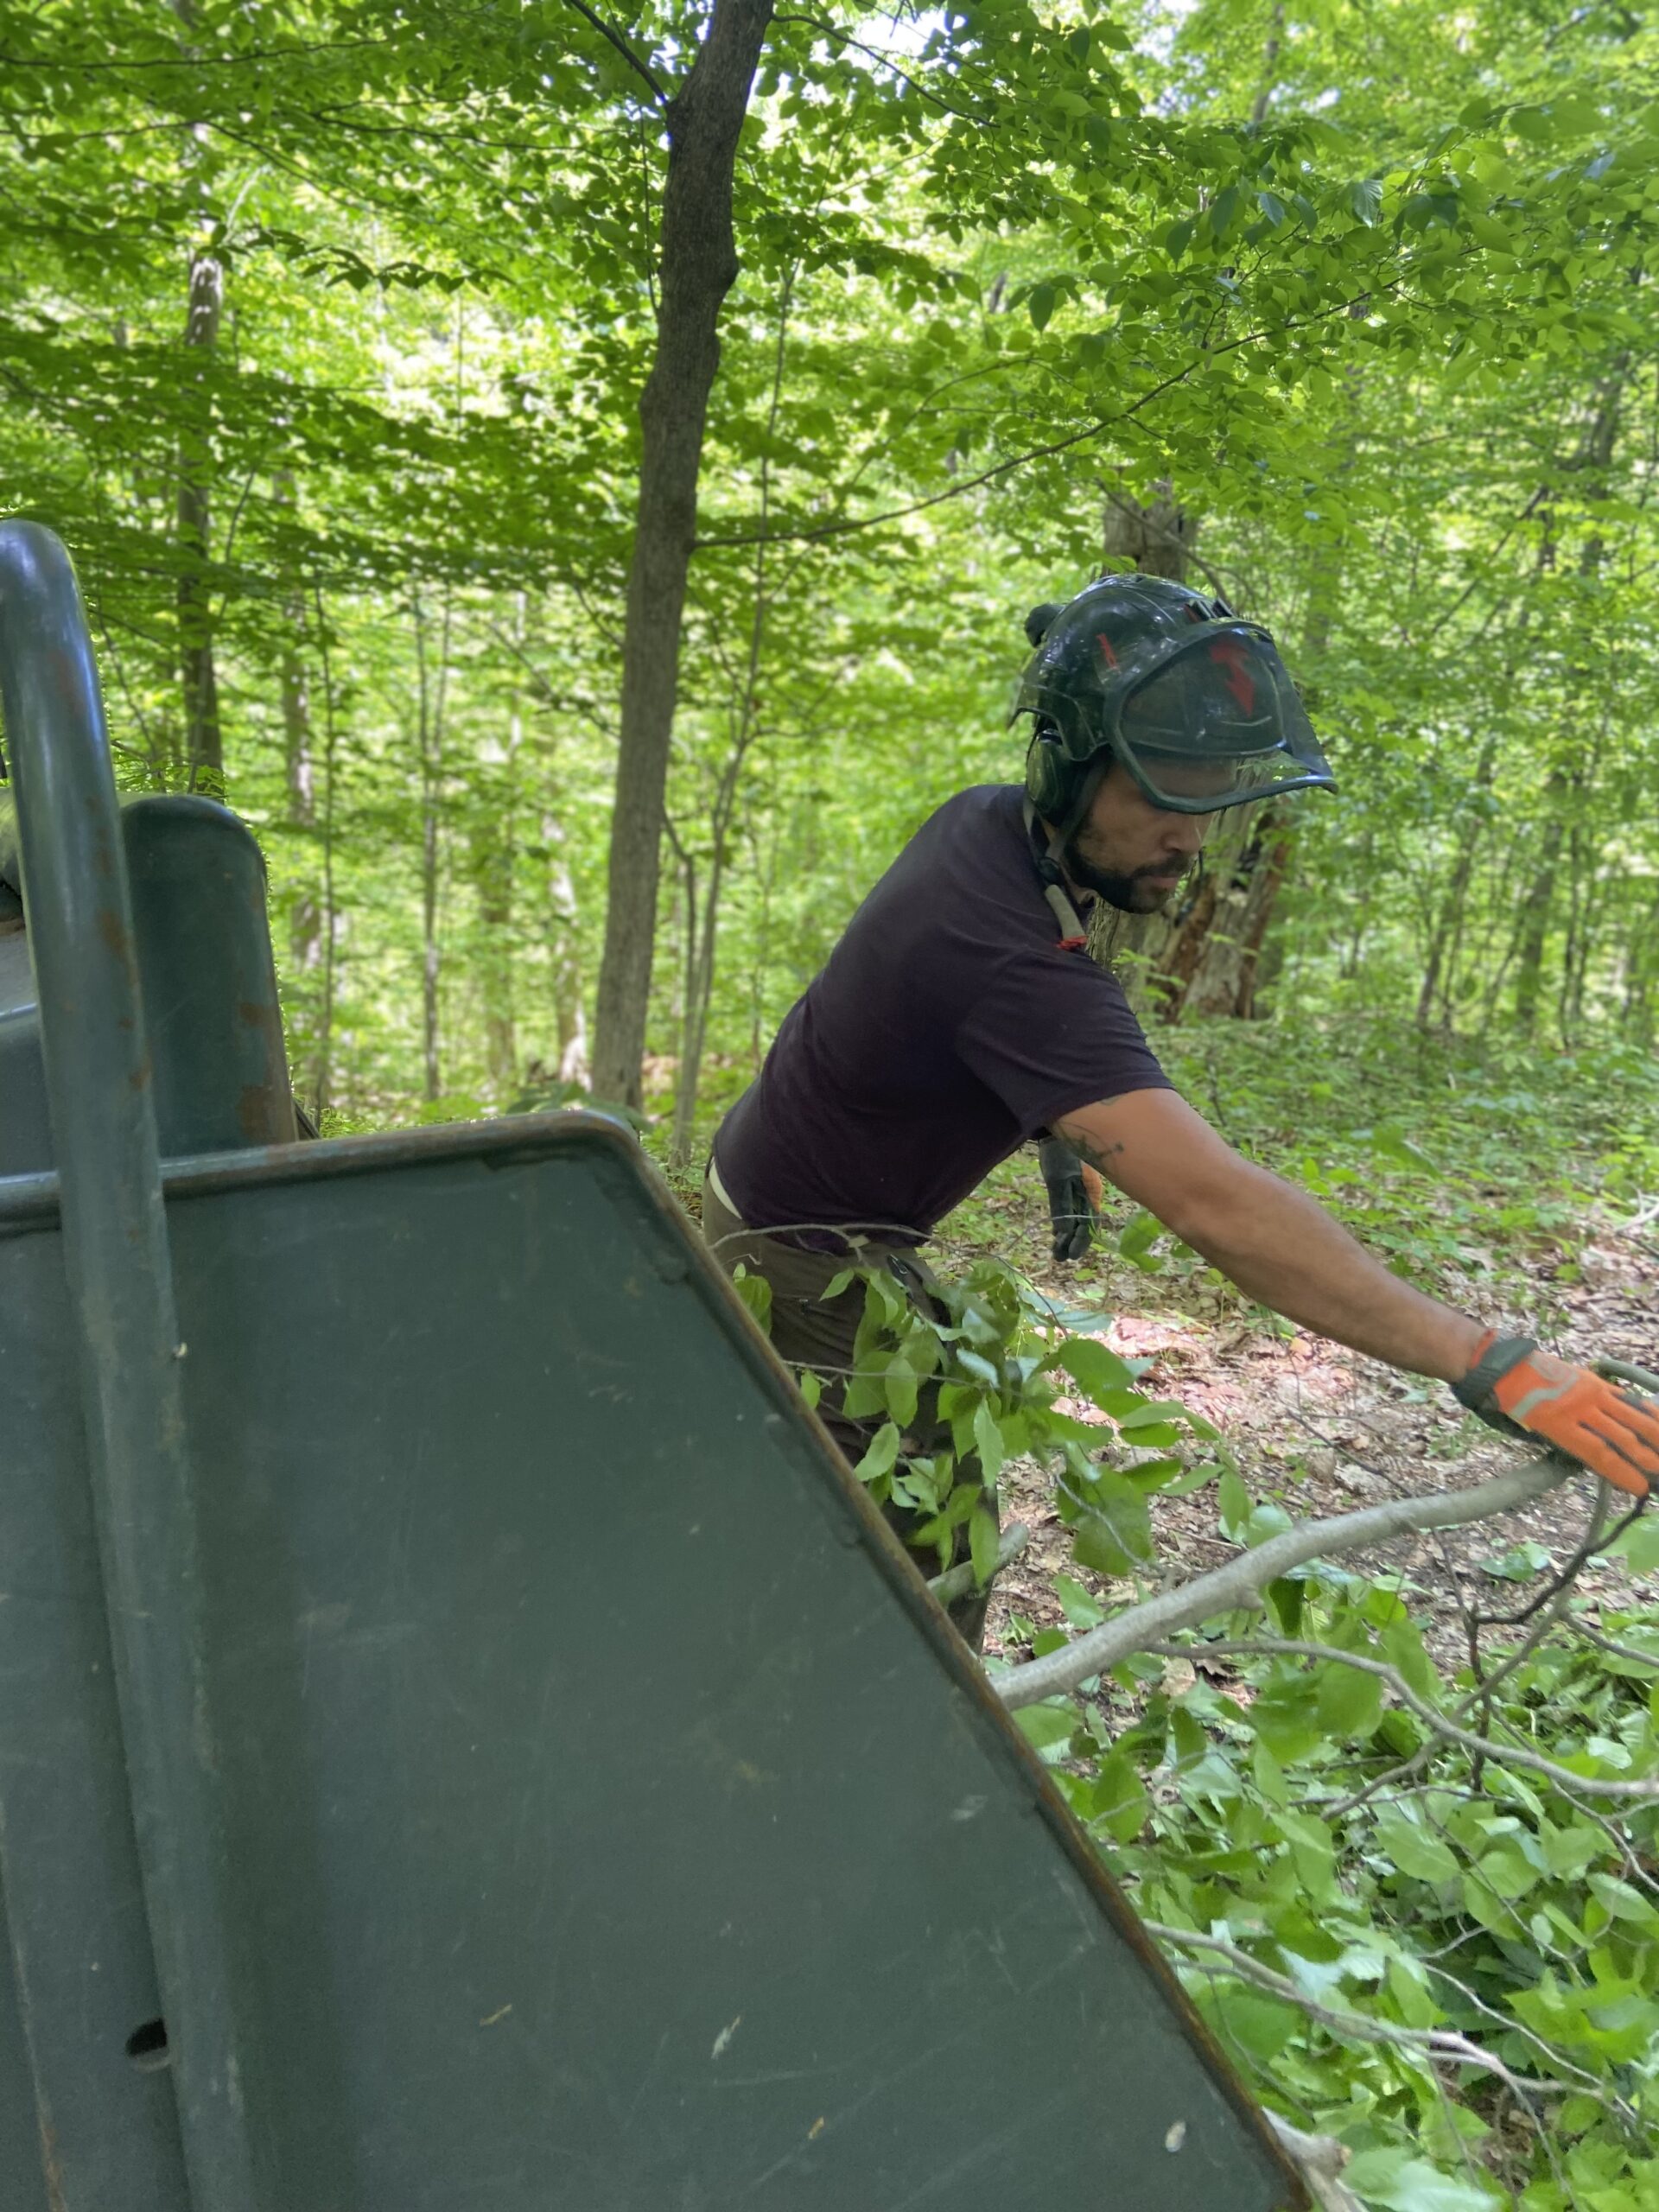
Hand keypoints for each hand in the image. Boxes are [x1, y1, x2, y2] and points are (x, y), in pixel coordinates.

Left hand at [1037, 1136, 1101, 1262]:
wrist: (1056, 1130)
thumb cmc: (1060, 1151)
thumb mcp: (1058, 1178)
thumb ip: (1060, 1204)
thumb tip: (1061, 1231)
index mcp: (1091, 1191)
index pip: (1089, 1223)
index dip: (1081, 1241)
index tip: (1073, 1256)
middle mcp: (1086, 1193)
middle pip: (1082, 1224)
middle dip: (1073, 1243)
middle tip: (1061, 1259)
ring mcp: (1076, 1189)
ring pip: (1074, 1219)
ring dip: (1066, 1236)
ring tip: (1056, 1253)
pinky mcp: (1064, 1185)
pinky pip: (1066, 1208)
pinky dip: (1062, 1223)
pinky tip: (1057, 1236)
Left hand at [1454, 1335, 1657, 1497]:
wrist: (1506, 1366)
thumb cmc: (1514, 1404)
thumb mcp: (1535, 1431)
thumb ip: (1569, 1444)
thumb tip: (1598, 1460)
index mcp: (1560, 1425)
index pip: (1600, 1454)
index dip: (1622, 1473)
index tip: (1639, 1488)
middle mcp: (1579, 1408)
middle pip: (1620, 1437)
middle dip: (1644, 1458)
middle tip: (1658, 1473)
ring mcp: (1589, 1391)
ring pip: (1628, 1415)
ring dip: (1653, 1434)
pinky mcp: (1593, 1380)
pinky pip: (1623, 1397)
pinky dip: (1642, 1409)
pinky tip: (1656, 1418)